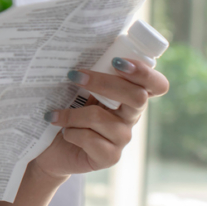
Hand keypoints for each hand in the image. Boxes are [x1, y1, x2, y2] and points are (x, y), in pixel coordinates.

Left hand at [33, 57, 169, 179]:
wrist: (50, 148)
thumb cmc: (65, 111)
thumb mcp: (77, 89)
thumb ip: (87, 74)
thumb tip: (75, 48)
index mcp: (128, 96)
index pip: (155, 85)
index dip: (144, 72)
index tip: (117, 61)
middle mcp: (130, 117)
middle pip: (136, 97)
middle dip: (104, 82)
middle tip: (74, 75)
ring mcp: (122, 138)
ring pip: (103, 119)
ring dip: (73, 114)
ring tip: (54, 115)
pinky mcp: (109, 157)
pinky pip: (92, 140)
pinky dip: (72, 133)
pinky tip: (64, 132)